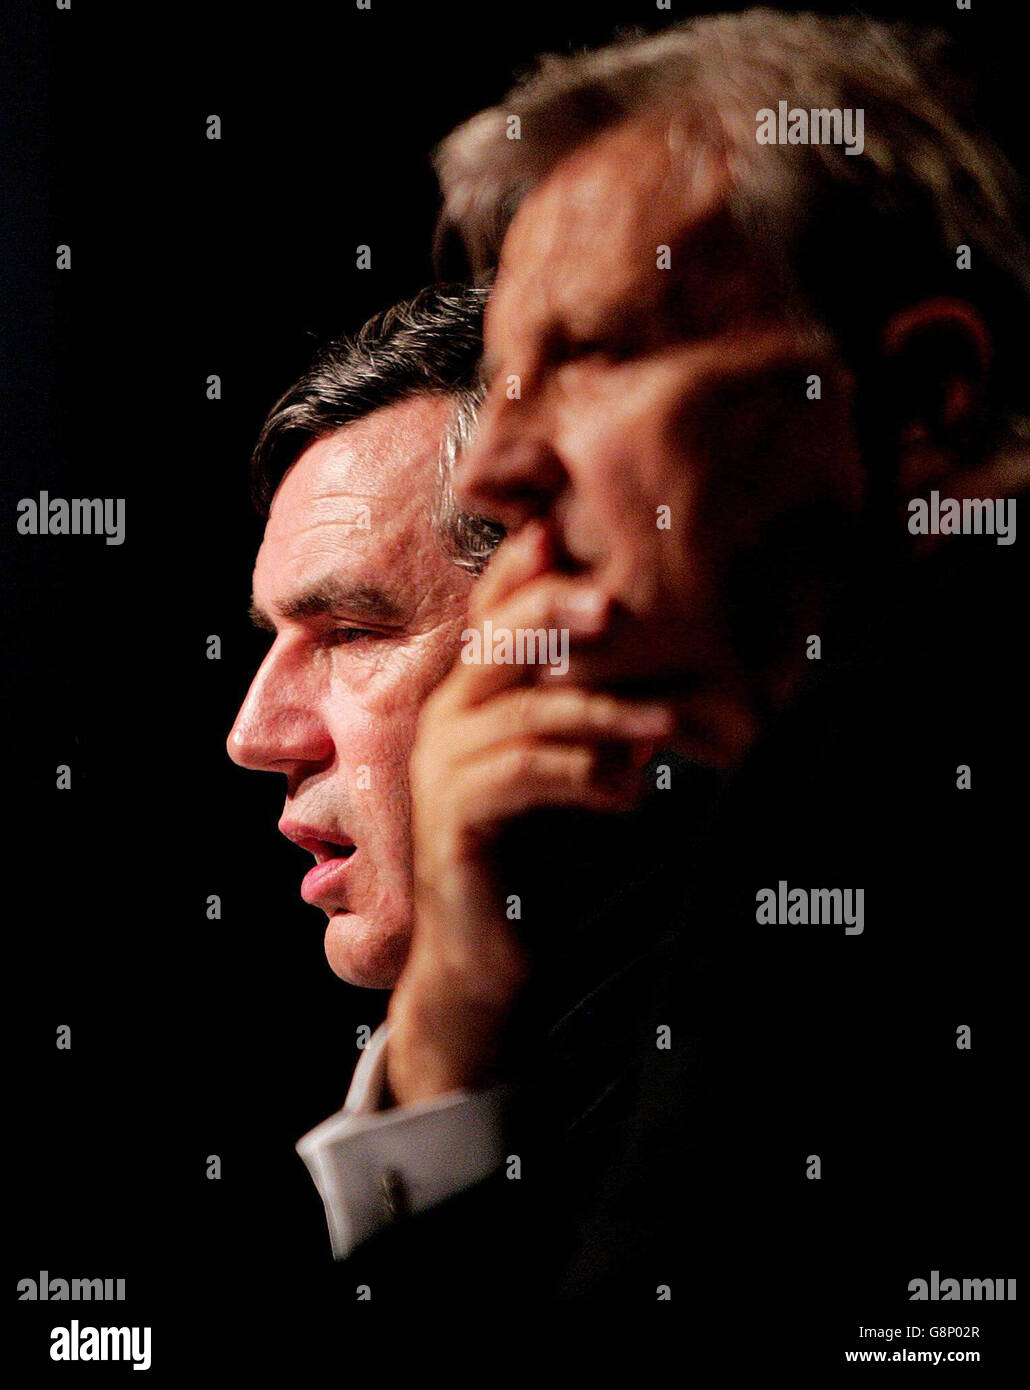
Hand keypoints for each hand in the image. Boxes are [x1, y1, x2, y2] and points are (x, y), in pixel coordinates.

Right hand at [385, 521, 674, 1105]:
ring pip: (522, 715)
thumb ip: (592, 728)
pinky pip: (521, 776)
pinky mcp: (453, 821)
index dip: (520, 573)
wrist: (487, 960)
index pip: (489, 619)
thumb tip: (663, 690)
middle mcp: (444, 724)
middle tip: (616, 603)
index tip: (562, 530)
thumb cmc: (536, 864)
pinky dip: (582, 775)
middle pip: (493, 645)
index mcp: (469, 703)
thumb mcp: (571, 779)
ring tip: (666, 725)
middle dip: (552, 614)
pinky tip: (630, 793)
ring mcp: (442, 772)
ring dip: (600, 714)